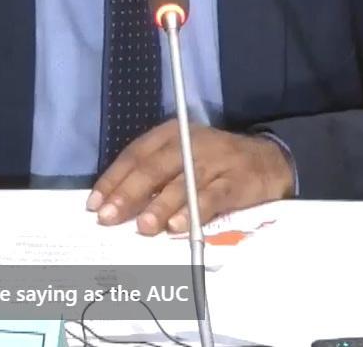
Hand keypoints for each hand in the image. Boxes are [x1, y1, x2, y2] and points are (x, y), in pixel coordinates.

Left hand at [86, 121, 295, 235]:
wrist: (268, 159)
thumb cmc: (214, 163)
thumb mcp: (182, 157)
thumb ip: (154, 176)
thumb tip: (117, 204)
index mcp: (171, 134)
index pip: (135, 155)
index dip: (113, 179)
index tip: (94, 204)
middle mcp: (190, 142)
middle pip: (153, 168)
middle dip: (128, 194)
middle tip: (109, 217)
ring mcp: (214, 161)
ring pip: (181, 183)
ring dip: (159, 206)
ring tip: (142, 227)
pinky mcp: (236, 181)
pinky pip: (212, 197)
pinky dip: (194, 212)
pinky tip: (178, 227)